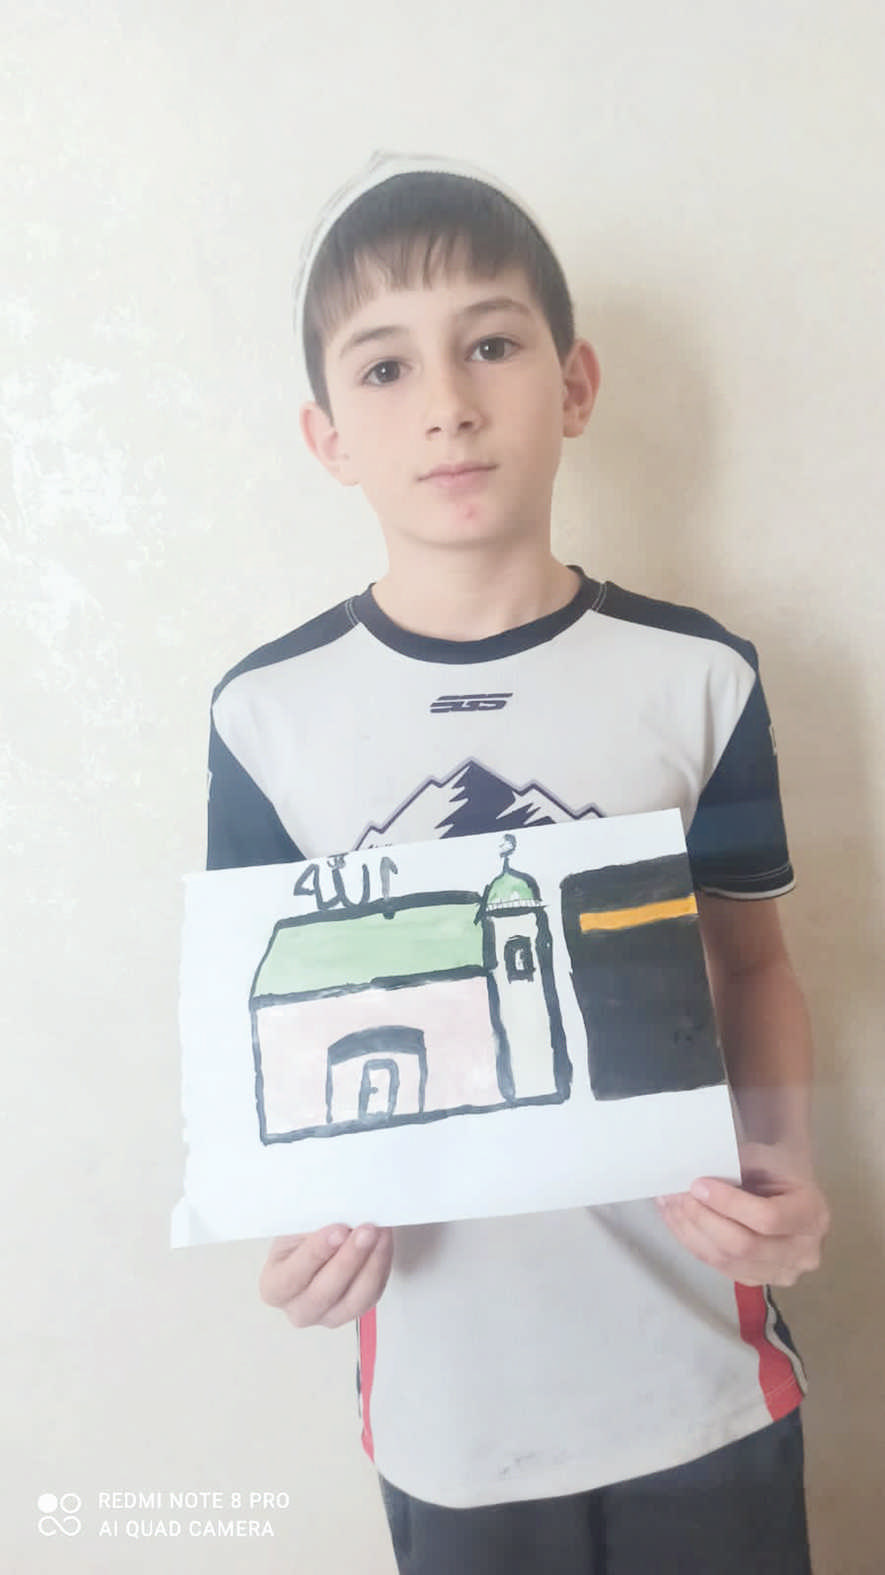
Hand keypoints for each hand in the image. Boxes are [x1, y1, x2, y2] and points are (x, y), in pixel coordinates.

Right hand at [258, 1223, 393, 1328]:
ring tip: (380, 1235)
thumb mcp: (296, 1225)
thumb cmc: (300, 1235)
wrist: (315, 1242)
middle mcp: (299, 1309)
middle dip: (348, 1259)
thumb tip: (339, 1214)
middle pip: (323, 1293)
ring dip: (371, 1264)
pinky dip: (380, 1267)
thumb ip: (312, 1224)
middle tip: (365, 1231)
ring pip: (353, 1300)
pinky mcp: (354, 1311)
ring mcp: (327, 1316)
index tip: (337, 1230)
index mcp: (274, 1287)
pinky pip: (371, 1295)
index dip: (315, 1254)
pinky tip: (383, 1243)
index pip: (292, 1277)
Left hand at [655, 1141, 829, 1286]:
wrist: (786, 1191)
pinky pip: (719, 1267)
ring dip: (690, 1231)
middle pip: (744, 1246)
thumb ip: (738, 1166)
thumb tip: (697, 1170)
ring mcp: (782, 1273)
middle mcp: (804, 1253)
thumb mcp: (766, 1159)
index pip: (768, 1218)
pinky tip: (676, 1221)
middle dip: (703, 1218)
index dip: (729, 1203)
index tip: (698, 1184)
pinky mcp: (757, 1280)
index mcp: (812, 1216)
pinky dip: (693, 1242)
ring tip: (668, 1204)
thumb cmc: (775, 1169)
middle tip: (676, 1194)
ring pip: (726, 1260)